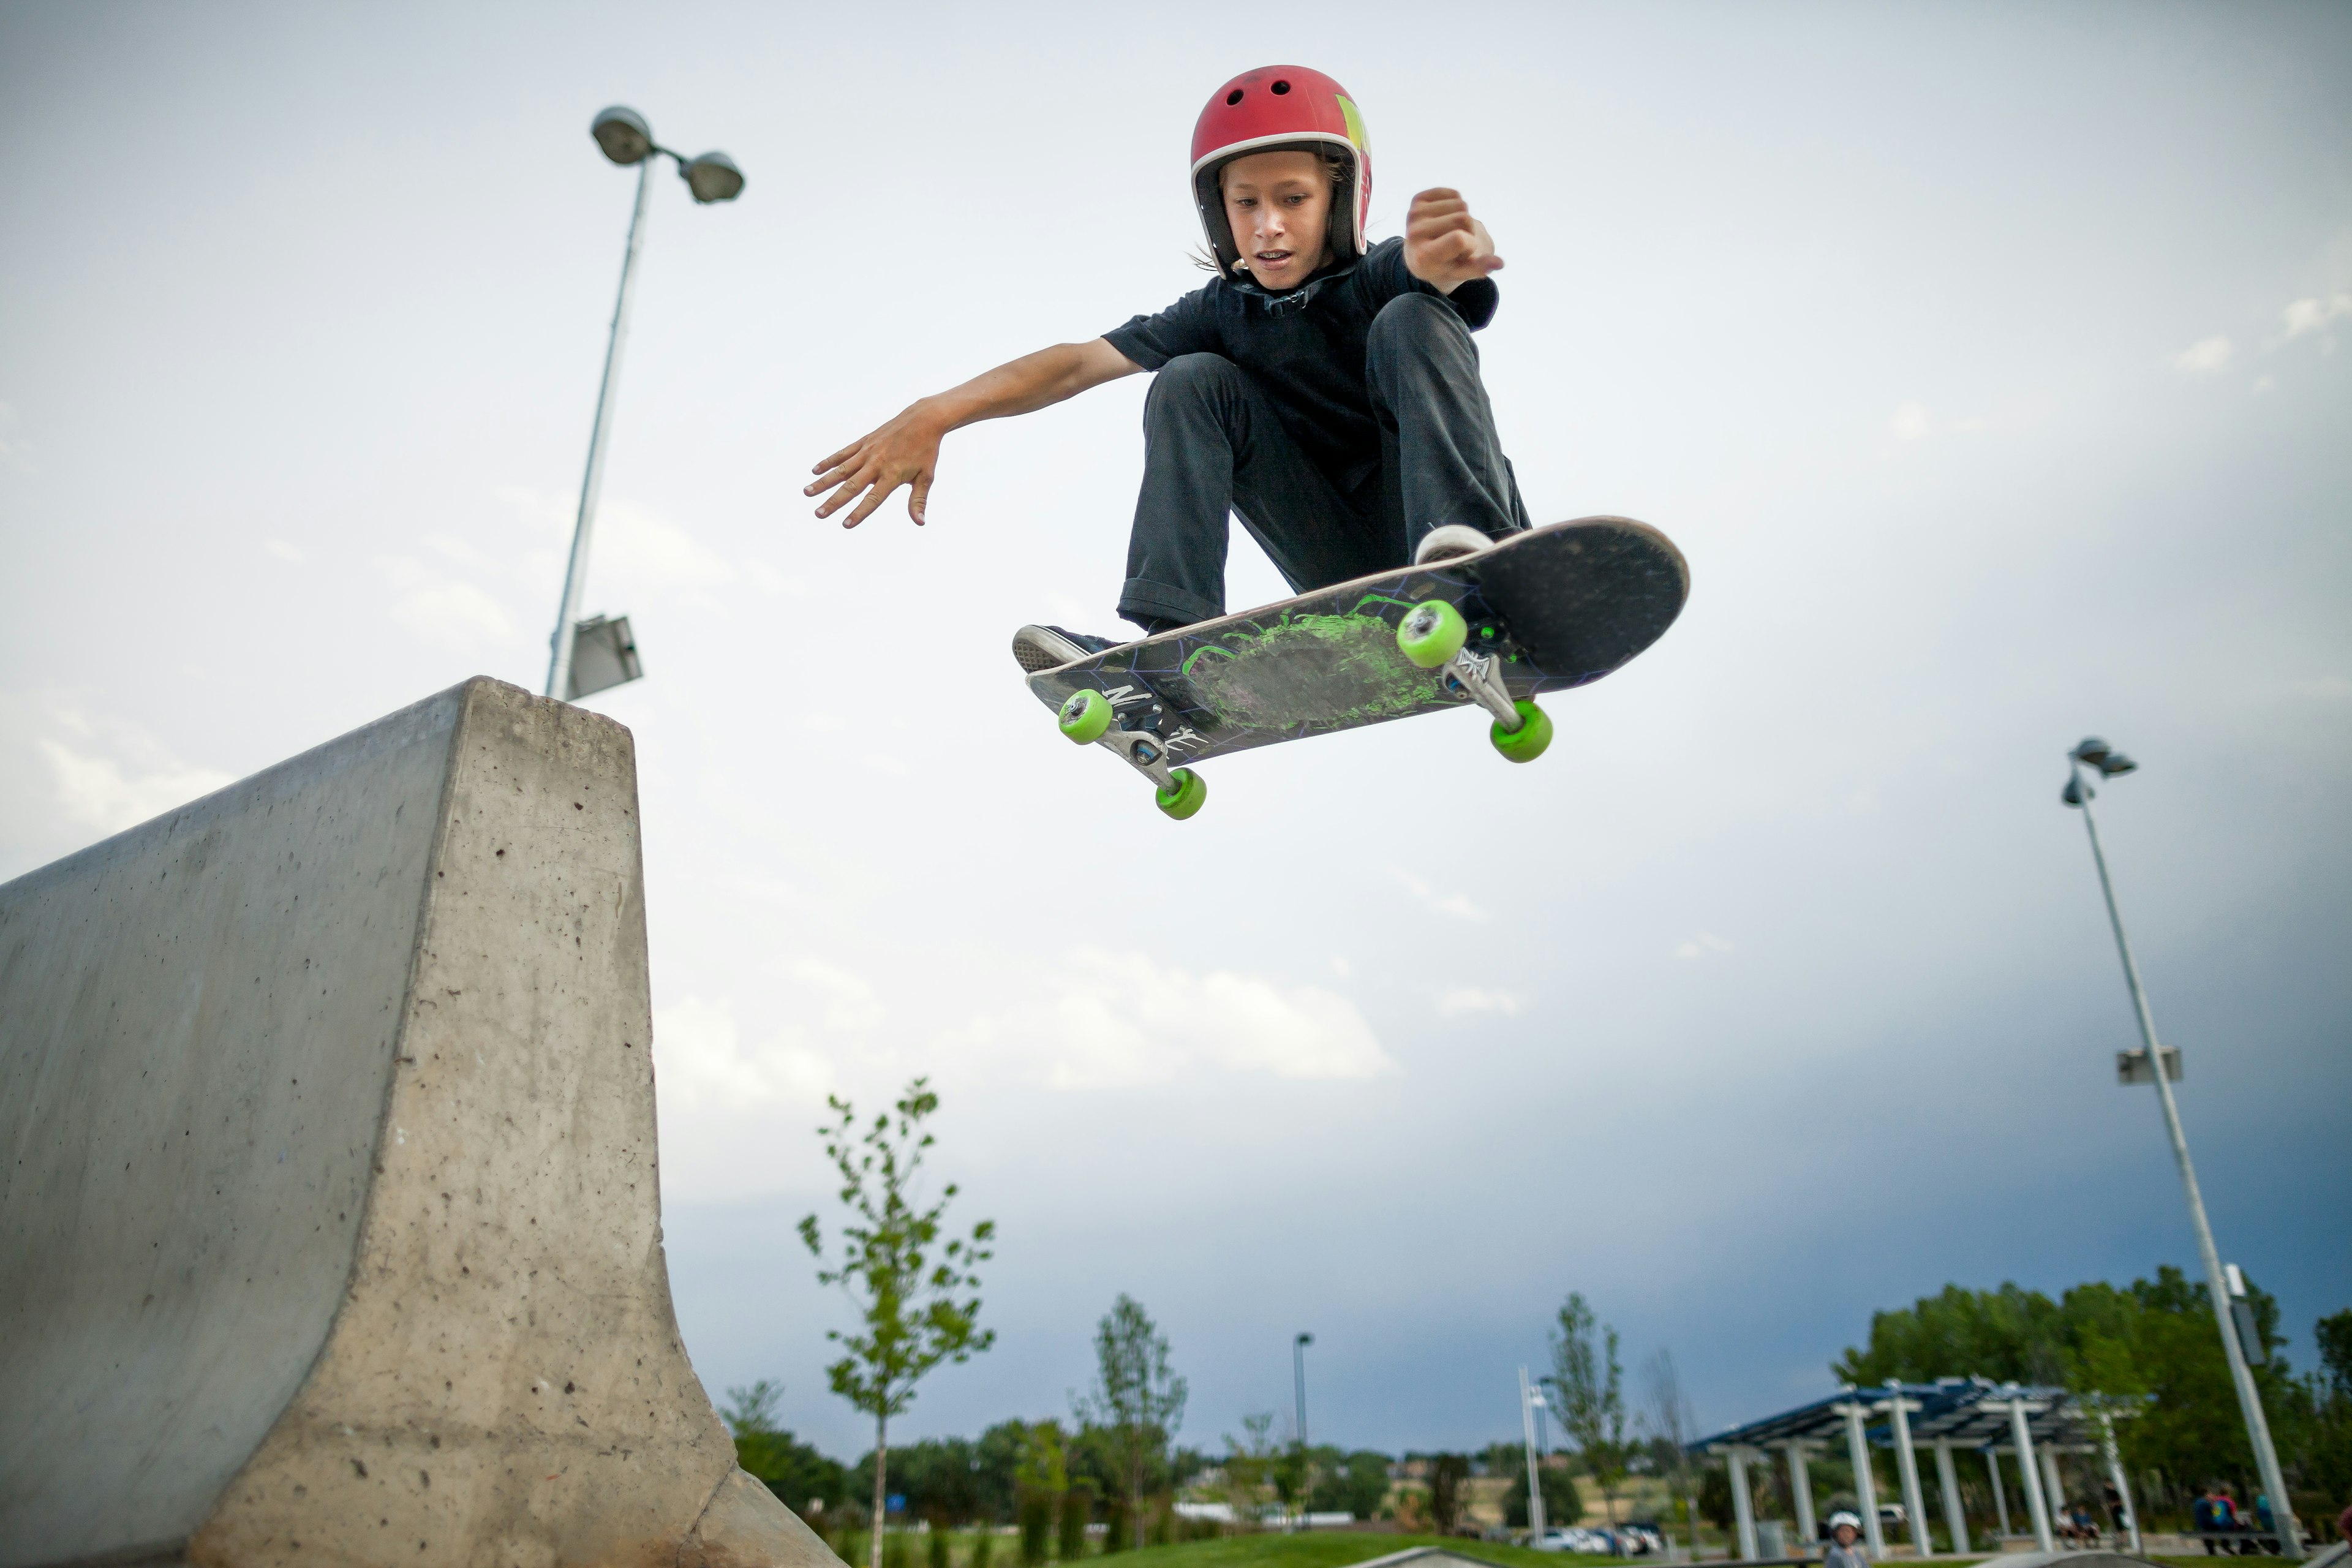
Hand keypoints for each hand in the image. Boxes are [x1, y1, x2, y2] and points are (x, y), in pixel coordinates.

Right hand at [807, 401, 947, 526]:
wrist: (923, 419)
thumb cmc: (926, 451)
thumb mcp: (926, 477)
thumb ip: (918, 500)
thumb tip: (920, 522)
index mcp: (892, 475)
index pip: (872, 499)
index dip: (859, 512)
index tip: (845, 524)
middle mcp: (876, 464)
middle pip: (851, 486)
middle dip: (834, 501)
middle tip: (818, 513)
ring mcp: (868, 452)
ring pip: (841, 469)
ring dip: (823, 482)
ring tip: (807, 492)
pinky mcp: (864, 441)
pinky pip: (843, 453)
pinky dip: (829, 461)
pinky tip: (815, 470)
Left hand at [1404, 188, 1502, 294]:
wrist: (1420, 257)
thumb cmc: (1446, 265)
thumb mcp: (1462, 271)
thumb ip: (1480, 268)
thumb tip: (1499, 263)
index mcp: (1423, 256)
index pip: (1460, 239)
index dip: (1470, 245)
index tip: (1461, 255)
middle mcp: (1413, 234)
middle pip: (1464, 218)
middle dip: (1469, 231)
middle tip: (1455, 244)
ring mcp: (1413, 215)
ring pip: (1461, 204)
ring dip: (1463, 219)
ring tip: (1450, 232)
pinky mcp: (1417, 200)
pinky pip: (1454, 194)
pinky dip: (1457, 205)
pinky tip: (1446, 219)